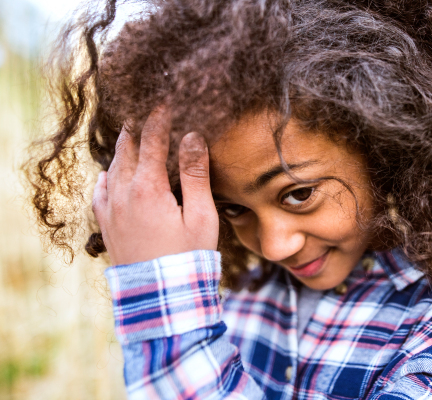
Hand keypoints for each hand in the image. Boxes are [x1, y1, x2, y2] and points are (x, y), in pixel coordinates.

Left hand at [92, 107, 218, 265]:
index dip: (158, 117)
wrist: (161, 298)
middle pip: (127, 149)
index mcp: (148, 188)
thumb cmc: (188, 257)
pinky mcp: (107, 226)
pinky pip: (100, 192)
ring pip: (112, 168)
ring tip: (131, 135)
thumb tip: (191, 136)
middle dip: (136, 127)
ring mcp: (111, 210)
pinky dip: (106, 176)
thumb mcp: (201, 215)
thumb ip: (195, 174)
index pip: (152, 140)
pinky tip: (109, 174)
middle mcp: (123, 194)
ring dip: (123, 149)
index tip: (164, 100)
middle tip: (144, 110)